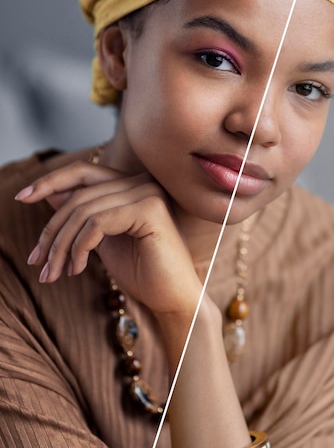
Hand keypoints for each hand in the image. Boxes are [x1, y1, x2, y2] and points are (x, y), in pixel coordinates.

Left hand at [16, 161, 203, 316]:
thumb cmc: (141, 272)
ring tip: (54, 273)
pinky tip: (78, 269)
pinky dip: (79, 248)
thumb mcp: (101, 239)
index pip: (83, 172)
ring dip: (61, 246)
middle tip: (36, 261)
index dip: (51, 180)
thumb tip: (50, 193)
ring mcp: (147, 193)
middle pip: (78, 195)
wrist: (172, 300)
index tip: (22, 196)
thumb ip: (82, 215)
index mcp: (132, 185)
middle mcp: (142, 182)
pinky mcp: (150, 209)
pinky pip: (97, 223)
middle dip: (51, 230)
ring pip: (83, 211)